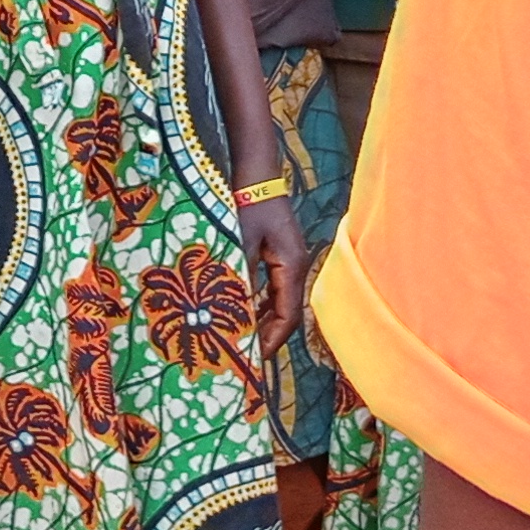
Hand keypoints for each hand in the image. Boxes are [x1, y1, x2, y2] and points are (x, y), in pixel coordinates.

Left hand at [239, 191, 307, 348]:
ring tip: (244, 339)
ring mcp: (289, 260)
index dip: (274, 338)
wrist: (256, 172)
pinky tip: (244, 312)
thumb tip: (234, 309)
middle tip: (247, 354)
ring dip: (264, 320)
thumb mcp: (241, 240)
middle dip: (269, 334)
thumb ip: (240, 274)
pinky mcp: (280, 253)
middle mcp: (296, 266)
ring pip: (281, 300)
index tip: (257, 357)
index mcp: (292, 265)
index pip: (288, 313)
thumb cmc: (248, 203)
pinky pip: (274, 287)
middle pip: (287, 311)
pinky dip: (261, 303)